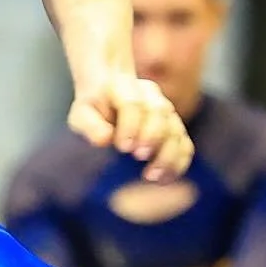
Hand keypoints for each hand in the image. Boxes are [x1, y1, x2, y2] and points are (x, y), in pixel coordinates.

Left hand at [67, 74, 193, 181]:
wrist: (108, 97)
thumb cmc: (93, 110)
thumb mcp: (81, 115)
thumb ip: (89, 125)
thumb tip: (105, 139)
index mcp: (123, 87)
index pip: (133, 104)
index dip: (131, 125)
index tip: (122, 148)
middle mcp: (149, 95)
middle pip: (159, 112)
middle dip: (152, 136)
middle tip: (139, 156)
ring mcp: (165, 109)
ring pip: (175, 128)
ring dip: (168, 153)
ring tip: (151, 175)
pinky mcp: (174, 126)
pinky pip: (184, 143)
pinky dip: (178, 162)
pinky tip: (164, 179)